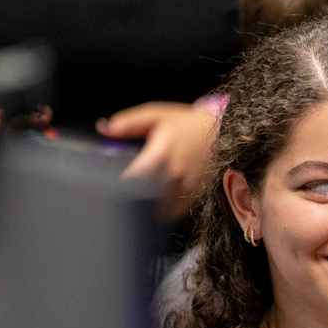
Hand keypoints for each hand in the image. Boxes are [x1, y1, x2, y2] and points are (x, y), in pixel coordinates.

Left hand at [98, 101, 217, 217]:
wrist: (224, 132)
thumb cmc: (188, 125)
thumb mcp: (157, 116)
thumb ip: (128, 123)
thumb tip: (104, 129)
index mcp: (161, 152)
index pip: (135, 177)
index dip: (120, 184)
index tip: (109, 185)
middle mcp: (175, 173)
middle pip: (145, 197)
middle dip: (132, 197)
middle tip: (123, 194)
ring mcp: (187, 187)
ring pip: (160, 208)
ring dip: (148, 207)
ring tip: (141, 200)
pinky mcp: (196, 196)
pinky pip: (175, 211)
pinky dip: (165, 210)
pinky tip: (159, 202)